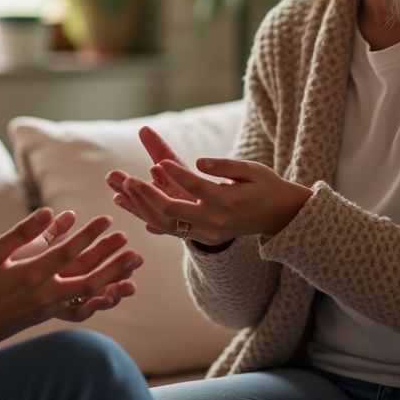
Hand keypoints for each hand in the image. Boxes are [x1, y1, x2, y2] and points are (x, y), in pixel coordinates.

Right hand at [0, 208, 142, 351]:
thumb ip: (22, 232)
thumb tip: (49, 211)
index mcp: (30, 275)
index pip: (67, 253)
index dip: (89, 235)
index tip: (107, 219)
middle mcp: (44, 295)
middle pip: (87, 278)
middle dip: (111, 260)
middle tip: (130, 244)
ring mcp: (50, 309)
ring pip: (89, 295)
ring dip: (113, 279)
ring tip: (132, 265)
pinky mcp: (51, 316)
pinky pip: (82, 309)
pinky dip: (100, 299)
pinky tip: (115, 288)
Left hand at [107, 126, 310, 245]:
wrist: (279, 217)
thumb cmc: (265, 186)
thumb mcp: (252, 170)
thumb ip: (225, 166)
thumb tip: (201, 162)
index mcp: (229, 201)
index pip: (196, 187)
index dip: (176, 174)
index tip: (157, 162)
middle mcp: (215, 221)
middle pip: (173, 211)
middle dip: (147, 195)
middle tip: (126, 179)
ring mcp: (208, 232)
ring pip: (167, 224)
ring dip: (141, 208)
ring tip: (119, 191)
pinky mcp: (203, 237)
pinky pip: (170, 230)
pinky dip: (149, 218)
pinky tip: (130, 205)